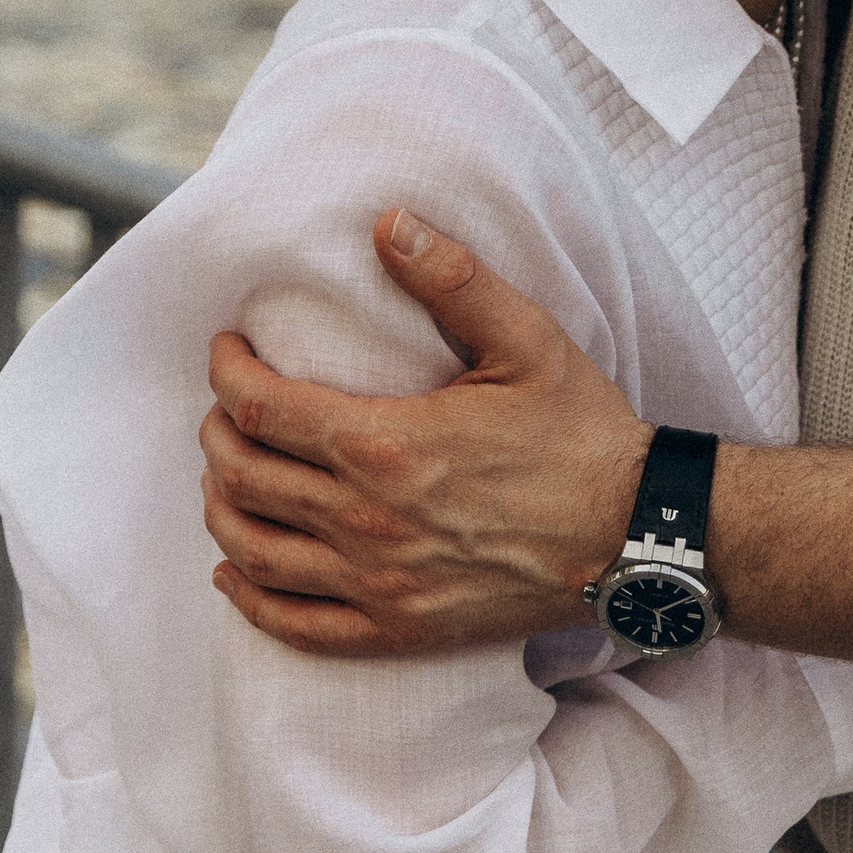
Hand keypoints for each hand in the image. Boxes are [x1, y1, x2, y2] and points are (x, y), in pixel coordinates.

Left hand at [200, 209, 649, 657]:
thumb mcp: (527, 340)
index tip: (226, 349)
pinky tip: (234, 573)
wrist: (635, 536)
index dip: (227, 372)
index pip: (263, 408)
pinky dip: (249, 597)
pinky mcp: (398, 630)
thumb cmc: (582, 434)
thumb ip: (454, 279)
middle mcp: (368, 520)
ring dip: (222, 508)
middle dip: (217, 433)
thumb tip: (388, 222)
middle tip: (225, 405)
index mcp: (388, 445)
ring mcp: (379, 584)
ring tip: (224, 474)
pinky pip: (295, 624)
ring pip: (255, 551)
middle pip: (244, 478)